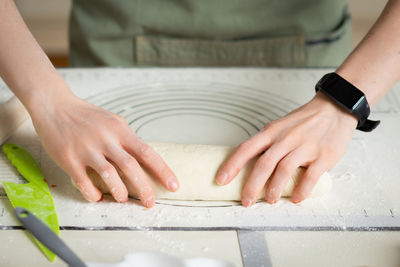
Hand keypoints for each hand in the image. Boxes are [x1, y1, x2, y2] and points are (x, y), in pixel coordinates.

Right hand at [29, 90, 178, 206]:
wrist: (55, 106)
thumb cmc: (86, 116)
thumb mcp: (113, 121)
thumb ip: (127, 139)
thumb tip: (143, 158)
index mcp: (120, 130)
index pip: (147, 152)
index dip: (162, 170)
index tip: (174, 185)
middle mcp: (105, 139)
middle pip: (131, 166)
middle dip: (144, 187)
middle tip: (150, 202)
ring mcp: (86, 149)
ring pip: (109, 174)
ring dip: (119, 191)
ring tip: (123, 198)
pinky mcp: (68, 158)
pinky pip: (83, 181)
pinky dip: (92, 193)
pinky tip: (97, 197)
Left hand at [216, 92, 357, 205]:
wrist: (334, 109)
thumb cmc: (303, 121)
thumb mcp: (280, 126)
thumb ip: (267, 144)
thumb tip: (249, 165)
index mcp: (271, 132)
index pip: (246, 149)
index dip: (231, 165)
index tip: (220, 179)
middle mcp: (285, 139)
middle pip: (263, 164)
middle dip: (251, 186)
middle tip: (246, 201)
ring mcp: (304, 147)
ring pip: (283, 171)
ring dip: (274, 190)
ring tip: (269, 200)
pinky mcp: (323, 156)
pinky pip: (309, 177)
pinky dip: (301, 190)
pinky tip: (296, 198)